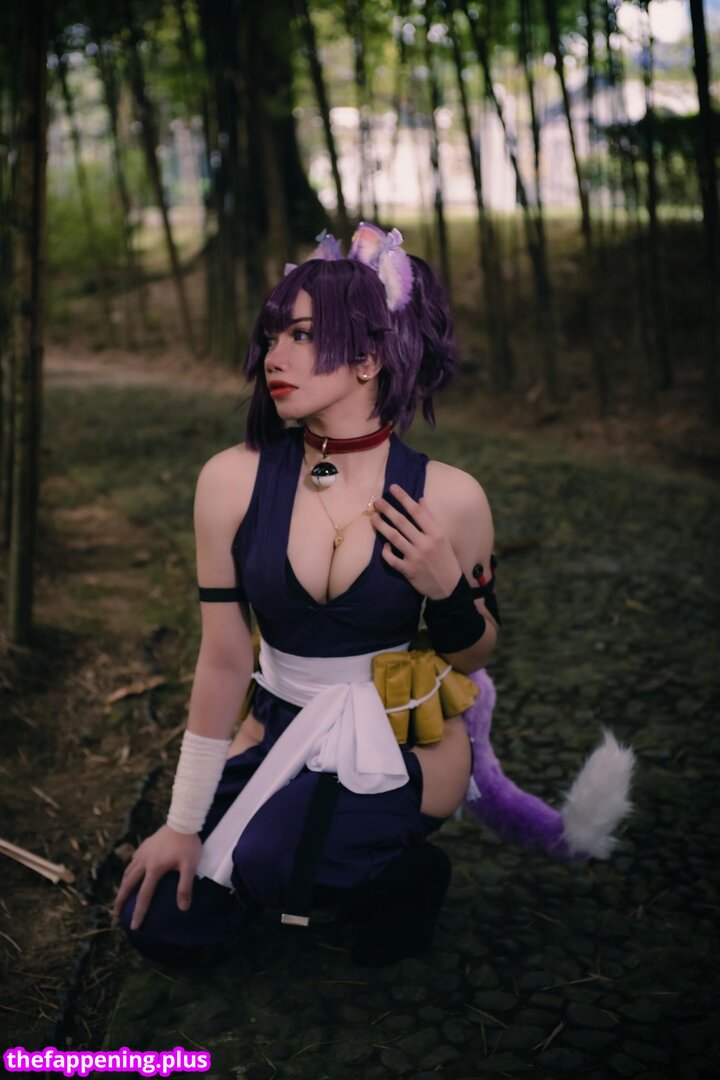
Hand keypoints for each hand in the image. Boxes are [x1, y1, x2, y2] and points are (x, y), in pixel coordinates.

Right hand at [112, 824, 201, 930]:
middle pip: (128, 884)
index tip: (134, 926)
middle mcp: (143, 862)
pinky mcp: (144, 845)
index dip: (139, 912)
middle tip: (115, 914)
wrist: (183, 820)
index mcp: (154, 869)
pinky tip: (131, 873)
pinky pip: (132, 861)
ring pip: (127, 872)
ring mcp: (142, 852)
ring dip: (123, 886)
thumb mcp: (190, 866)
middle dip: (120, 900)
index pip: (144, 896)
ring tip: (120, 896)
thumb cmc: (188, 844)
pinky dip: (129, 871)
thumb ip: (185, 887)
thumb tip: (183, 908)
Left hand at [372, 484, 462, 598]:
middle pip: (402, 522)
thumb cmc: (446, 559)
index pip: (417, 511)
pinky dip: (386, 550)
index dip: (404, 498)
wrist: (449, 587)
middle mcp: (425, 543)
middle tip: (377, 501)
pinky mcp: (408, 570)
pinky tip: (384, 544)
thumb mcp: (443, 537)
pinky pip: (391, 558)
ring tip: (373, 518)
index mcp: (436, 533)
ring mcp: (415, 557)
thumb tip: (420, 499)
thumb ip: (431, 519)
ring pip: (394, 538)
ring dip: (382, 526)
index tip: (393, 487)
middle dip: (388, 510)